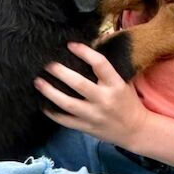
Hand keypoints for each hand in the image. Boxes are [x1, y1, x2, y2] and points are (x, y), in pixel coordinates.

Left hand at [34, 42, 148, 148]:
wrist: (135, 131)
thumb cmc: (127, 101)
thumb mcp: (123, 81)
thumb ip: (107, 67)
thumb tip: (93, 42)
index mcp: (115, 84)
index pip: (100, 64)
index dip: (84, 52)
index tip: (70, 44)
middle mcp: (104, 99)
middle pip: (78, 83)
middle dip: (60, 72)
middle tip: (47, 64)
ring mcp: (94, 115)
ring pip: (67, 103)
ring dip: (50, 91)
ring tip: (38, 81)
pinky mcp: (86, 127)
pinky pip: (65, 120)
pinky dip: (52, 112)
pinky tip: (42, 104)